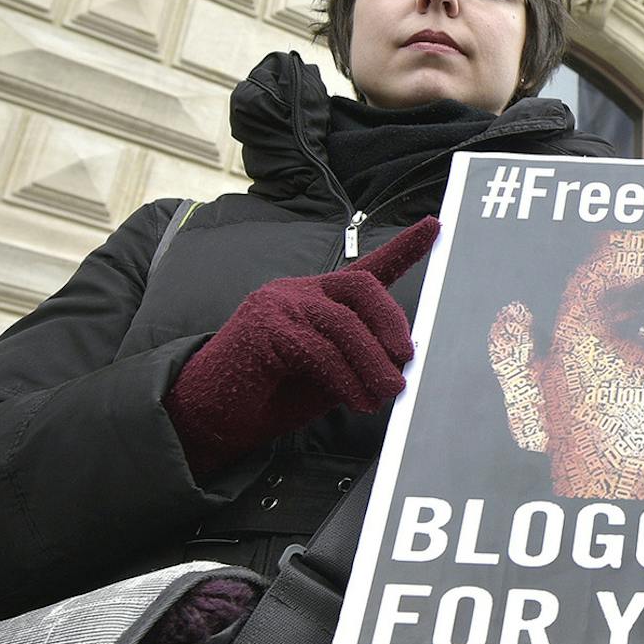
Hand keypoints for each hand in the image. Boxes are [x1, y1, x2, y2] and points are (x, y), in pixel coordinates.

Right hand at [166, 217, 437, 475]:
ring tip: (386, 393)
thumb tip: (401, 364)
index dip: (403, 247)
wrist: (209, 417)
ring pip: (344, 323)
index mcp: (317, 300)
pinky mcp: (265, 327)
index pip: (366, 268)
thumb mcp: (329, 378)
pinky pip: (321, 349)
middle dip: (391, 322)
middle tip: (406, 360)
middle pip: (362, 286)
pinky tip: (357, 400)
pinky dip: (346, 378)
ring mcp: (279, 304)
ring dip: (373, 364)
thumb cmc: (270, 397)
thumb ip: (359, 362)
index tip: (434, 226)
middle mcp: (298, 291)